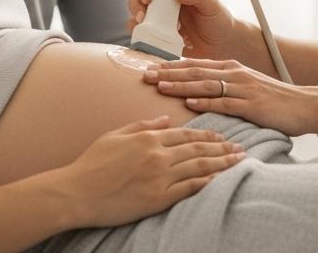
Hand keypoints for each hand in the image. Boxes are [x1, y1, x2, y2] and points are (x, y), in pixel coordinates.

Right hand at [60, 116, 245, 227]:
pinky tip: (220, 180)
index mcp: (148, 137)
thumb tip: (166, 119)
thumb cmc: (91, 164)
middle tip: (241, 147)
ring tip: (238, 162)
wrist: (76, 192)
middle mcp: (157, 154)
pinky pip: (189, 188)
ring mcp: (159, 177)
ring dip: (222, 163)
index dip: (207, 134)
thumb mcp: (115, 135)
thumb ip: (142, 125)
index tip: (222, 135)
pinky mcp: (158, 198)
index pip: (185, 133)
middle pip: (198, 148)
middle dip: (222, 147)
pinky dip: (206, 182)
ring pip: (199, 167)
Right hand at [125, 0, 239, 58]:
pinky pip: (142, 39)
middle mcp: (160, 4)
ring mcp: (157, 23)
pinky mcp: (157, 39)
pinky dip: (142, 41)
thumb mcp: (212, 3)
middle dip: (135, 6)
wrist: (222, 45)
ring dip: (136, 24)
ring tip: (147, 31)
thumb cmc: (218, 19)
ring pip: (135, 19)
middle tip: (144, 17)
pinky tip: (153, 43)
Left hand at [144, 59, 317, 136]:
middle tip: (144, 75)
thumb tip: (195, 93)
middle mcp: (234, 73)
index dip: (170, 66)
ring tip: (159, 87)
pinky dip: (205, 102)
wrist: (306, 105)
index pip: (194, 64)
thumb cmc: (274, 100)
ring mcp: (243, 88)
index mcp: (231, 68)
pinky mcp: (251, 104)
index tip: (149, 67)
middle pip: (194, 72)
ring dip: (180, 85)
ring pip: (205, 84)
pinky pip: (224, 102)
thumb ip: (222, 86)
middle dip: (168, 73)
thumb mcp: (245, 87)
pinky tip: (189, 103)